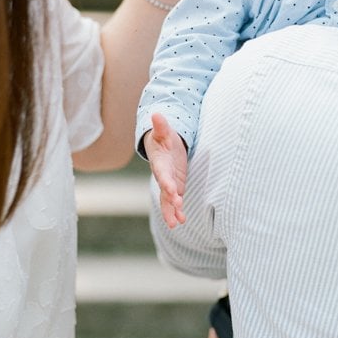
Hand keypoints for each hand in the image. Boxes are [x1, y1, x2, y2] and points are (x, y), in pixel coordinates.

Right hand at [144, 113, 187, 227]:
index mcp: (159, 163)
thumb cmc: (163, 137)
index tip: (172, 190)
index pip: (162, 173)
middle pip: (164, 190)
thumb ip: (161, 126)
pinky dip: (177, 211)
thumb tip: (156, 114)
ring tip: (176, 224)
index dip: (166, 182)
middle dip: (169, 200)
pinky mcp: (175, 187)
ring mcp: (168, 183)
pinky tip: (182, 221)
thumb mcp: (163, 131)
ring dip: (171, 212)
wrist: (162, 145)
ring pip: (167, 200)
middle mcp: (163, 175)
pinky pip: (174, 201)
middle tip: (176, 208)